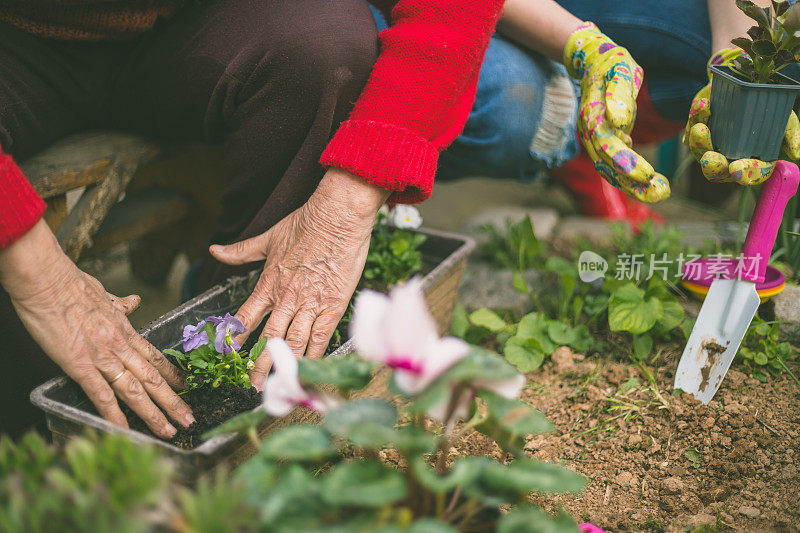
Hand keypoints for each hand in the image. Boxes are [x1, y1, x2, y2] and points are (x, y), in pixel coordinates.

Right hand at [0, 221, 193, 437]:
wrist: (48, 280)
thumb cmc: (71, 284)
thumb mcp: (105, 294)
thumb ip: (121, 304)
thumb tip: (134, 302)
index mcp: (125, 331)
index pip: (156, 358)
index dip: (174, 375)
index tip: (188, 387)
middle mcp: (120, 346)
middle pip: (153, 378)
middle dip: (173, 401)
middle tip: (190, 420)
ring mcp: (102, 357)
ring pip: (135, 390)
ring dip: (153, 413)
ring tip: (169, 431)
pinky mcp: (80, 365)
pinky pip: (101, 395)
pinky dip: (114, 415)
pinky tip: (125, 431)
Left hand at [210, 168, 388, 389]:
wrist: (337, 217)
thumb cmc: (306, 223)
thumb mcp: (268, 237)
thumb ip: (241, 251)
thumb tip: (214, 250)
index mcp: (268, 283)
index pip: (246, 318)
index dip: (235, 340)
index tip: (227, 358)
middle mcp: (286, 298)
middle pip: (268, 339)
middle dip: (258, 365)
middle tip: (251, 386)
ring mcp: (310, 304)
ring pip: (292, 343)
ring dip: (283, 366)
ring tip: (276, 387)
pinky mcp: (333, 306)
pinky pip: (320, 338)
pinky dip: (313, 356)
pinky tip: (308, 371)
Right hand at [564, 22, 669, 202]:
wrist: (594, 62)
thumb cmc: (611, 64)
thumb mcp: (619, 70)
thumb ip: (618, 95)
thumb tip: (618, 122)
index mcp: (594, 116)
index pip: (608, 145)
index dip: (626, 162)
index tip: (648, 174)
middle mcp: (590, 133)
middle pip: (608, 165)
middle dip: (633, 183)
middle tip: (660, 194)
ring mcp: (595, 140)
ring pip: (610, 170)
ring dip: (633, 186)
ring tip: (659, 194)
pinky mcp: (604, 143)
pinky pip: (614, 165)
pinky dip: (629, 177)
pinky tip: (648, 182)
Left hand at [684, 47, 799, 184]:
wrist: (747, 81)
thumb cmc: (766, 105)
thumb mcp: (784, 117)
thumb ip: (790, 134)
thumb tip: (796, 153)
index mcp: (751, 160)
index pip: (750, 174)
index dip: (745, 174)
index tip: (737, 168)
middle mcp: (729, 158)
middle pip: (718, 172)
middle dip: (713, 167)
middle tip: (710, 158)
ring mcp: (710, 146)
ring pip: (700, 152)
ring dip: (699, 142)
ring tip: (702, 127)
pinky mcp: (695, 131)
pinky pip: (690, 129)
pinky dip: (696, 117)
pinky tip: (704, 106)